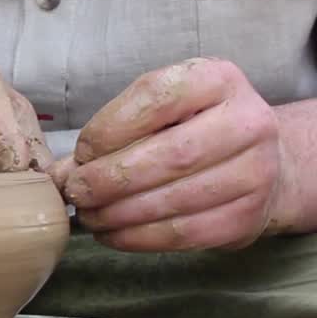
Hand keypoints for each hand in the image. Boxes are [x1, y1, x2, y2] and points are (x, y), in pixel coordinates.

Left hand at [50, 58, 299, 250]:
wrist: (262, 163)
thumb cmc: (191, 131)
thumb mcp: (156, 115)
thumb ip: (108, 136)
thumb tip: (56, 176)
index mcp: (217, 80)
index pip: (156, 98)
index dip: (109, 129)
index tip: (81, 153)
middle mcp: (248, 121)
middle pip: (170, 154)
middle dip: (111, 178)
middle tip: (76, 194)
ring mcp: (257, 170)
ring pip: (177, 198)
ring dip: (120, 213)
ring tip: (89, 216)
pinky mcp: (250, 215)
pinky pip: (186, 233)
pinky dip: (139, 238)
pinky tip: (113, 234)